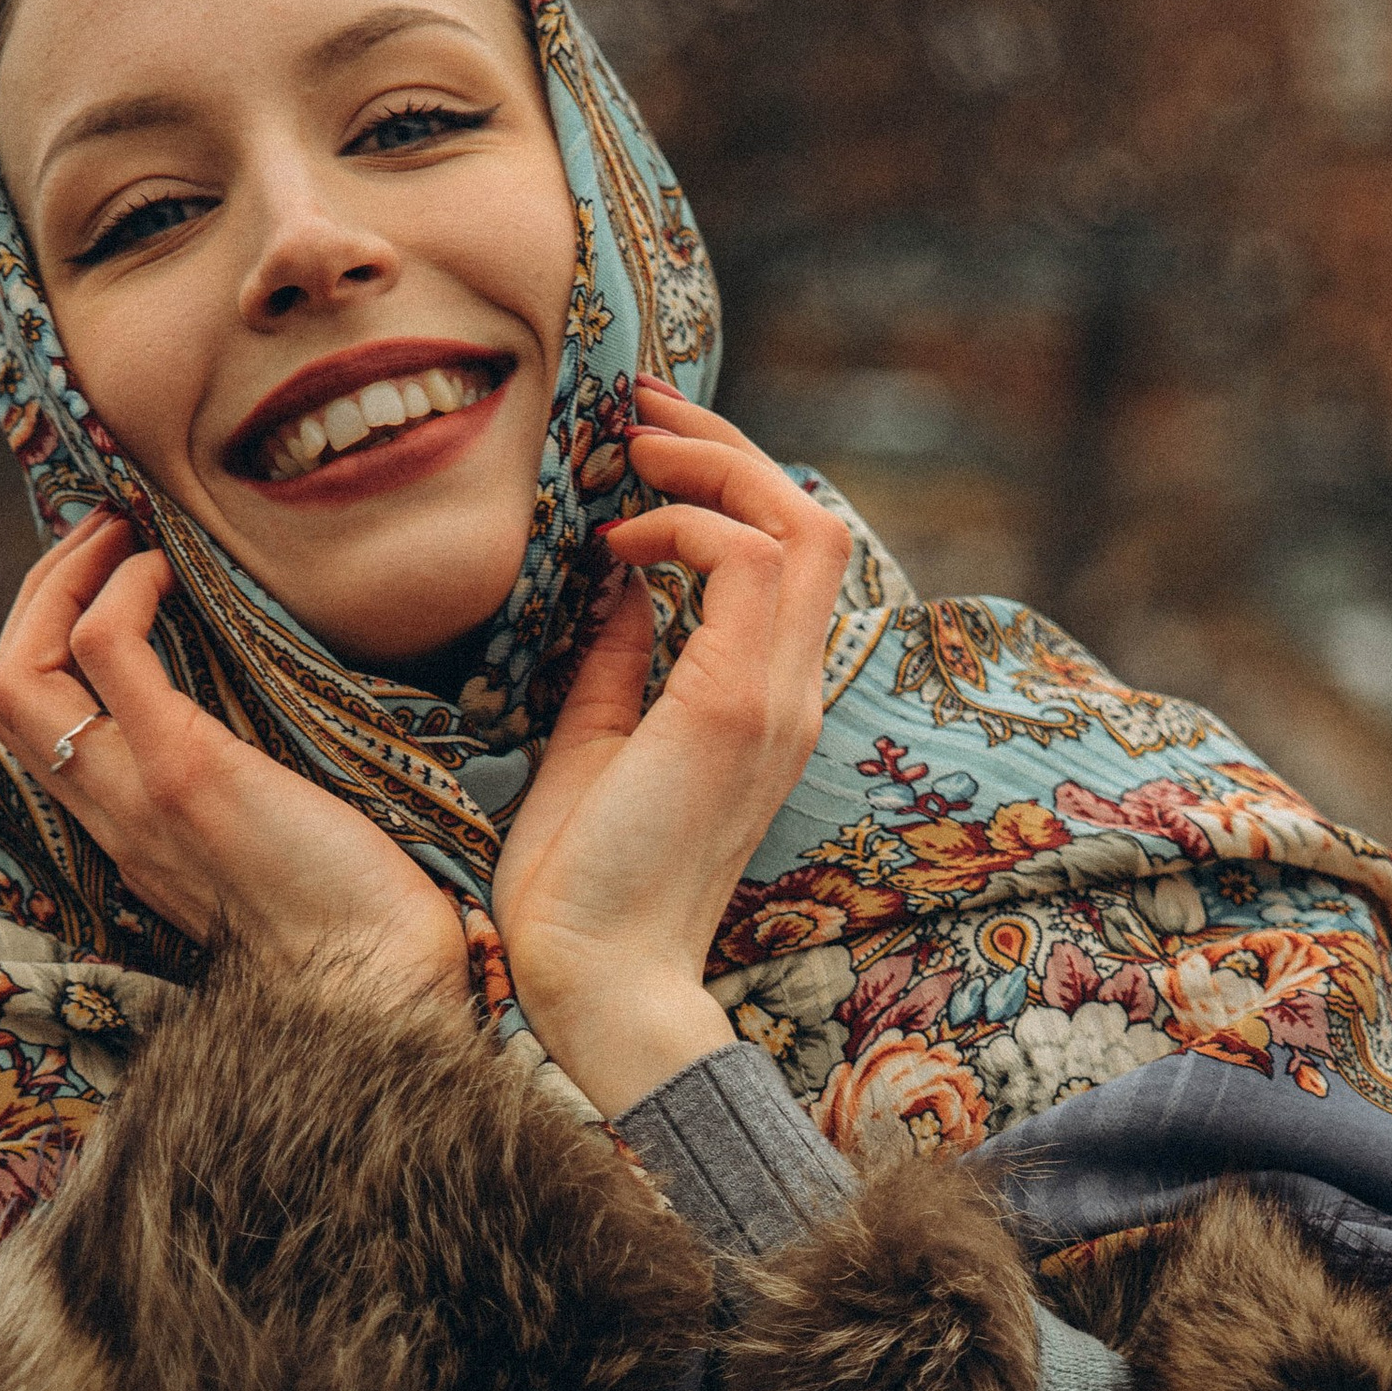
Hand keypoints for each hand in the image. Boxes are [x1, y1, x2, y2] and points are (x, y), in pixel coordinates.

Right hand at [0, 514, 469, 1009]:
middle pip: (3, 694)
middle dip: (39, 594)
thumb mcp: (280, 845)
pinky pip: (105, 653)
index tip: (102, 581)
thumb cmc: (363, 918)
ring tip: (119, 530)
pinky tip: (168, 568)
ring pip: (21, 673)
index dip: (45, 642)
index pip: (36, 733)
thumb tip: (272, 718)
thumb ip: (244, 791)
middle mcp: (113, 821)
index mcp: (130, 838)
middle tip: (98, 531)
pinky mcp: (185, 773)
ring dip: (61, 579)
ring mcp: (138, 797)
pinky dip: (121, 592)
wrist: (386, 984)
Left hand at [494, 381, 849, 1117]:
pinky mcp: (733, 708)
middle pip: (809, 522)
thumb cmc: (582, 886)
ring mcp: (771, 702)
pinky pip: (745, 565)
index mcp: (760, 709)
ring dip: (713, 468)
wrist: (595, 979)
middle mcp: (786, 699)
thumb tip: (620, 591)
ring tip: (634, 452)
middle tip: (642, 411)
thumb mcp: (593, 744)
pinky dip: (685, 528)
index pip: (784, 562)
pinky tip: (621, 547)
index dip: (723, 486)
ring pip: (799, 526)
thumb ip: (619, 667)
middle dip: (726, 447)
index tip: (638, 454)